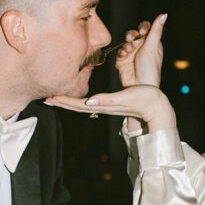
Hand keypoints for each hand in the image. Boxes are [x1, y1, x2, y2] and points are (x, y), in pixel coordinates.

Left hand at [46, 84, 176, 131]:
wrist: (157, 108)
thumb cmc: (145, 100)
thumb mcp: (125, 98)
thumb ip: (108, 100)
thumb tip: (89, 101)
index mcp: (103, 105)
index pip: (78, 104)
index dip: (64, 101)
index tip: (50, 98)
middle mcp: (102, 106)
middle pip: (77, 106)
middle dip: (61, 102)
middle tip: (46, 99)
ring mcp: (106, 105)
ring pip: (82, 104)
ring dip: (69, 101)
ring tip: (57, 98)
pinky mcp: (112, 103)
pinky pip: (91, 101)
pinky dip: (80, 99)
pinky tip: (79, 96)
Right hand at [116, 14, 165, 88]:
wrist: (139, 87)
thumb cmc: (150, 68)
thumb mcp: (153, 46)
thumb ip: (156, 29)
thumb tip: (164, 14)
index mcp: (153, 44)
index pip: (147, 29)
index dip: (143, 27)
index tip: (142, 30)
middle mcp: (142, 48)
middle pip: (134, 33)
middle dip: (132, 34)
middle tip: (132, 38)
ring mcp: (132, 54)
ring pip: (126, 41)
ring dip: (127, 43)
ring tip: (128, 50)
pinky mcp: (123, 61)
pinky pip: (119, 51)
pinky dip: (121, 51)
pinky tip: (124, 55)